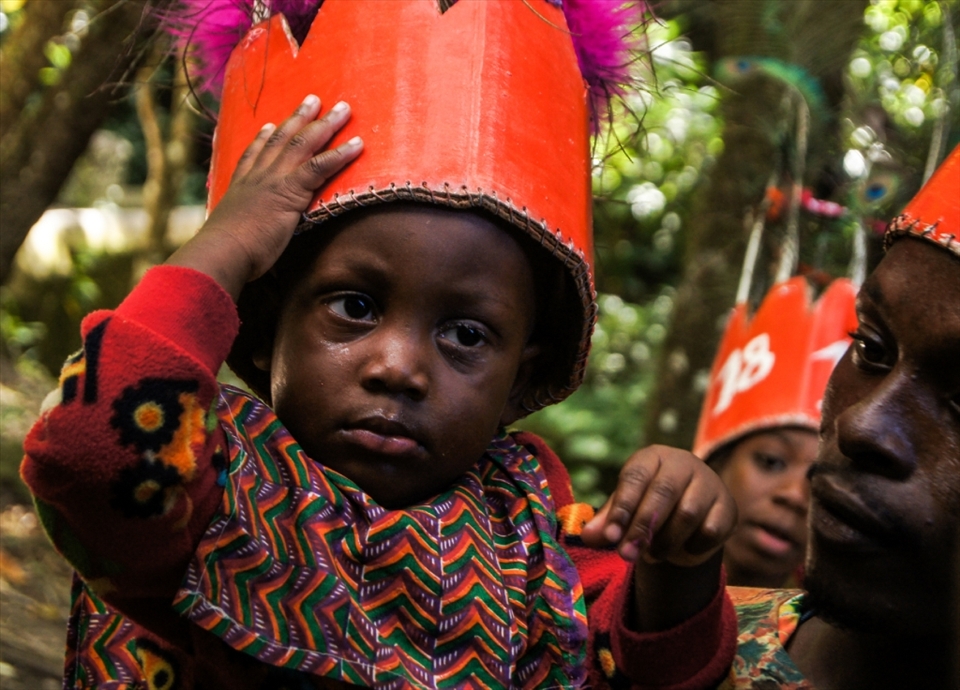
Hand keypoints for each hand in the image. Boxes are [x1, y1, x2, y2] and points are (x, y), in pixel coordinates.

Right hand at [166, 95, 362, 299]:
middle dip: (299, 117)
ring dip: (326, 123)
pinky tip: (357, 144)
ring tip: (343, 108)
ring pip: (303, 143)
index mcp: (242, 186)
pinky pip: (320, 166)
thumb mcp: (232, 237)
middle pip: (282, 138)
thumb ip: (242, 234)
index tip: (270, 125)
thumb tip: (245, 247)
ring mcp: (274, 179)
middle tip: (313, 99)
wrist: (223, 251)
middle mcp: (257, 175)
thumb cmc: (226, 253)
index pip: (254, 154)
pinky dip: (340, 153)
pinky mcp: (291, 190)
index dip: (264, 138)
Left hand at [580, 445, 735, 566]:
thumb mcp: (626, 510)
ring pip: (687, 514)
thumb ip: (607, 521)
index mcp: (652, 457)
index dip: (622, 507)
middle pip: (662, 494)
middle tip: (626, 556)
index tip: (609, 535)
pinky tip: (683, 548)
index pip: (635, 477)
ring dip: (665, 540)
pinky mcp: (727, 505)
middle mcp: (683, 463)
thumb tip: (587, 536)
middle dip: (641, 529)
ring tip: (652, 554)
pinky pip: (710, 530)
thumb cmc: (650, 505)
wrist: (693, 513)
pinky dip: (693, 546)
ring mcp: (709, 482)